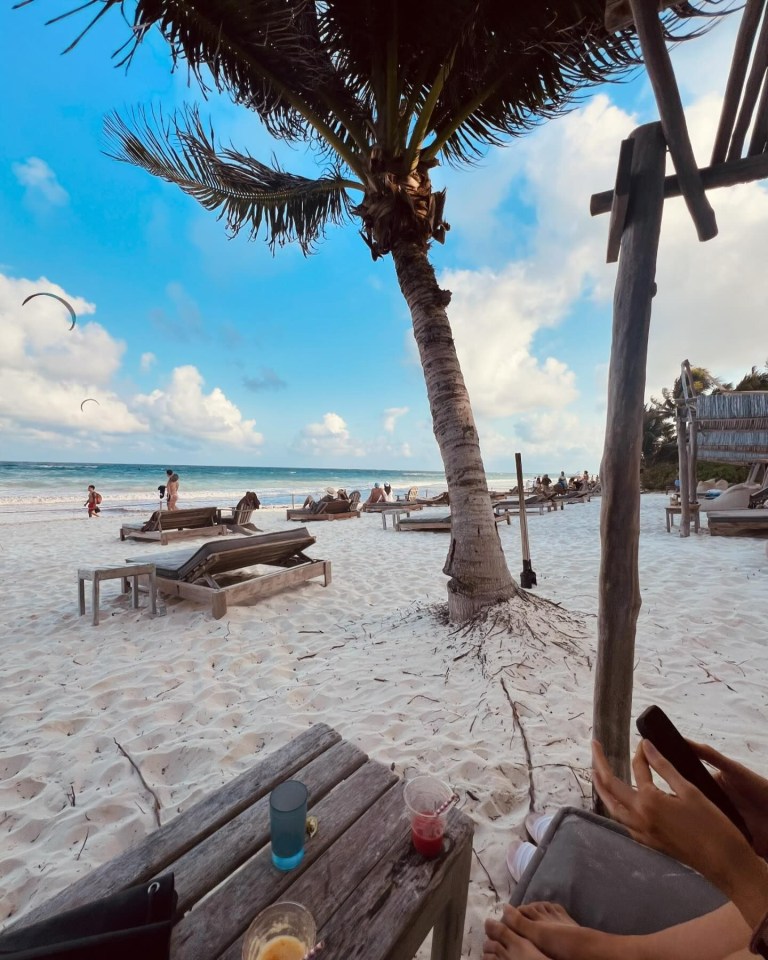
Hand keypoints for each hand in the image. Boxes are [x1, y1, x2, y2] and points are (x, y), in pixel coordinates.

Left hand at [592, 739, 754, 890]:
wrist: (724, 863)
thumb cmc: (712, 826)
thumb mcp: (690, 791)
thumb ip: (664, 768)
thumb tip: (646, 746)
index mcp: (649, 801)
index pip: (638, 769)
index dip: (641, 753)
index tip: (645, 743)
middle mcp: (639, 817)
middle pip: (609, 786)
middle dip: (599, 764)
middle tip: (595, 746)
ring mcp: (641, 832)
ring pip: (611, 807)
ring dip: (602, 788)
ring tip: (597, 772)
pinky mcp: (648, 843)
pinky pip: (623, 822)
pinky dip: (616, 807)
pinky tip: (620, 802)